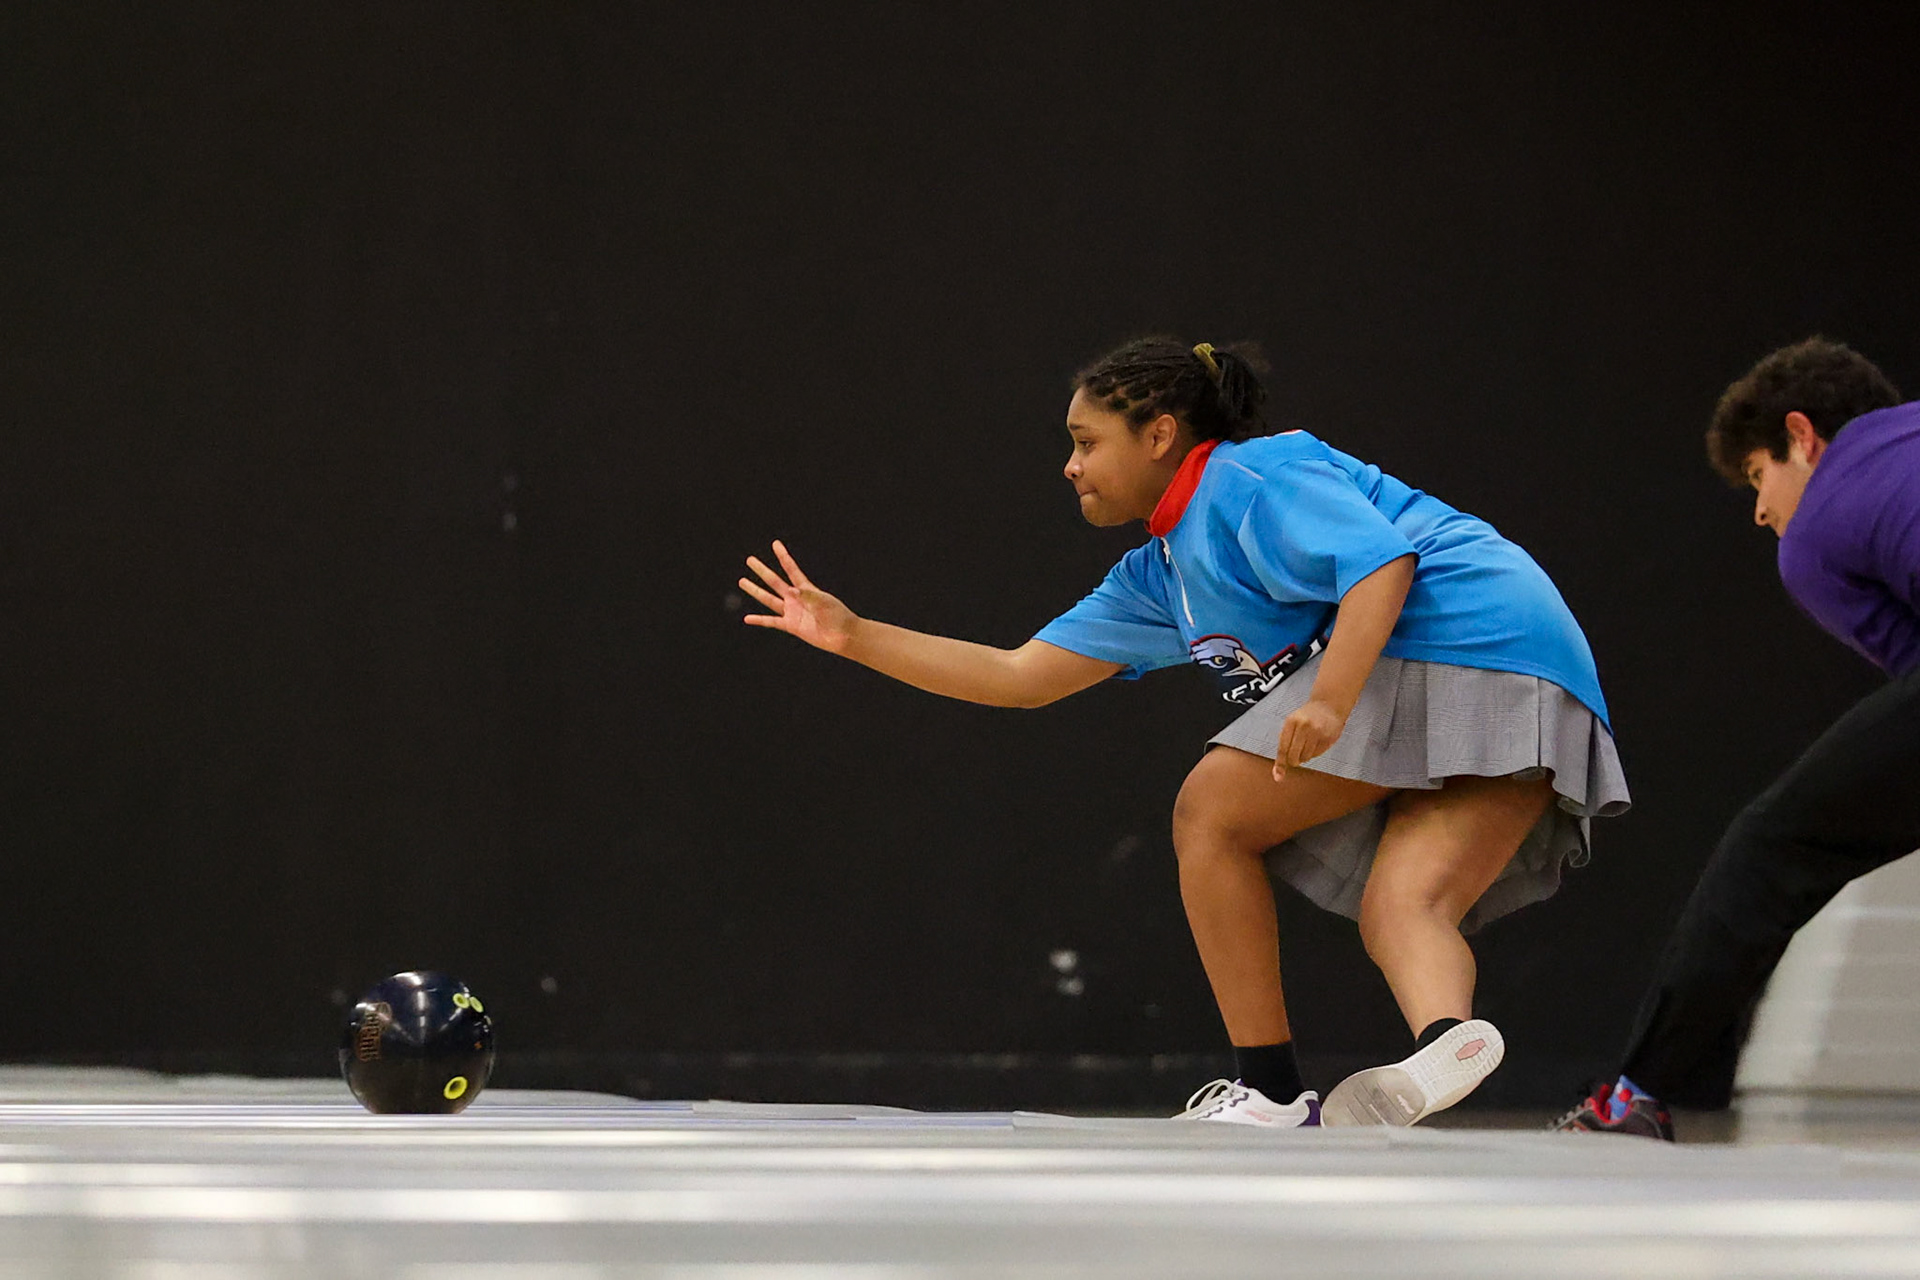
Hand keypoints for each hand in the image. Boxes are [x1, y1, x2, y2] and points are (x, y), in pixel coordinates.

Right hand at [740, 540, 858, 654]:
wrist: (843, 635)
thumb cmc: (838, 615)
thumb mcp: (825, 602)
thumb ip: (808, 596)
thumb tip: (791, 591)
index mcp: (806, 588)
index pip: (791, 569)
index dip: (783, 556)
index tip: (775, 544)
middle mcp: (796, 598)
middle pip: (775, 581)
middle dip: (762, 570)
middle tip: (749, 559)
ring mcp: (792, 611)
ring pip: (769, 599)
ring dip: (755, 590)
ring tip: (742, 581)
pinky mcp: (791, 625)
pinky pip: (772, 622)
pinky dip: (759, 620)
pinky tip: (748, 618)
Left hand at [1273, 698, 1347, 780]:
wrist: (1328, 705)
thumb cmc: (1306, 717)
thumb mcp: (1291, 723)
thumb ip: (1284, 744)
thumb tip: (1278, 771)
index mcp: (1291, 721)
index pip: (1282, 748)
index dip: (1280, 763)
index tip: (1278, 776)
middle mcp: (1304, 726)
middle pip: (1294, 756)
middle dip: (1293, 761)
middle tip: (1296, 757)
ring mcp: (1317, 731)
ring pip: (1306, 757)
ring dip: (1305, 756)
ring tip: (1308, 743)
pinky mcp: (1328, 737)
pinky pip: (1317, 754)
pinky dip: (1314, 752)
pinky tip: (1317, 741)